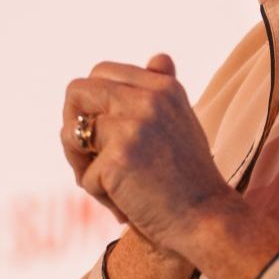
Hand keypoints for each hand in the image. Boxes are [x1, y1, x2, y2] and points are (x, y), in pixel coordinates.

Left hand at [59, 54, 237, 253]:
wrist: (207, 221)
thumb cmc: (189, 179)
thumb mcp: (180, 123)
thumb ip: (162, 90)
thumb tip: (159, 57)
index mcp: (161, 87)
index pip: (101, 72)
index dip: (91, 104)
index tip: (102, 132)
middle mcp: (147, 98)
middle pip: (76, 92)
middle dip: (72, 126)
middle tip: (88, 157)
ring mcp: (132, 126)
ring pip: (72, 134)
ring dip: (82, 165)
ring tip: (113, 186)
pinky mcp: (118, 157)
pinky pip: (85, 176)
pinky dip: (100, 196)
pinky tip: (128, 204)